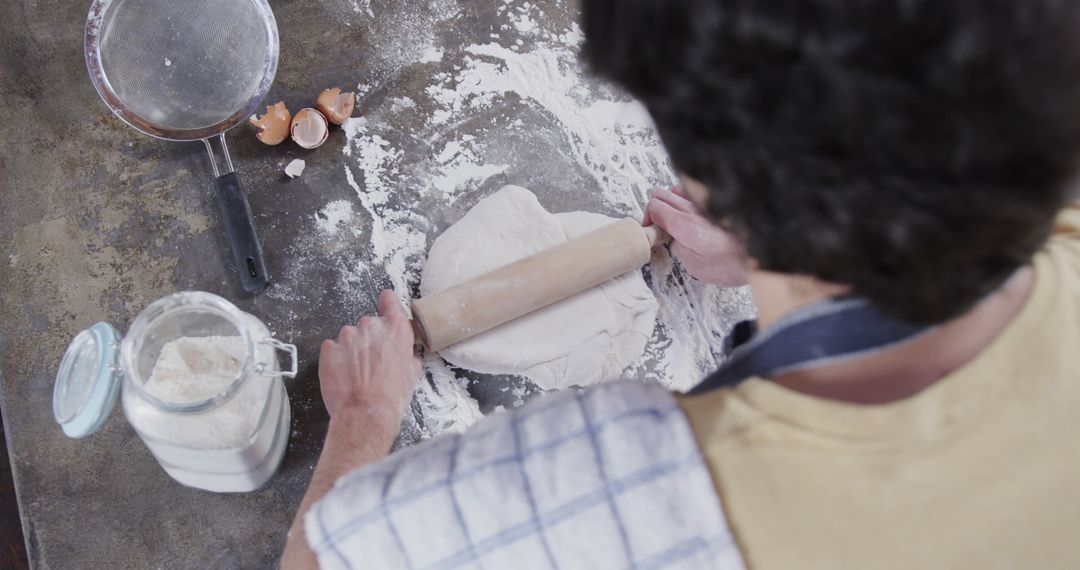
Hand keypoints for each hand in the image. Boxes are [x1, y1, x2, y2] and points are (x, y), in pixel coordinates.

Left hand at [318, 290, 421, 419]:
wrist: (366, 413)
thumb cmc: (390, 397)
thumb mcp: (411, 374)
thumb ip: (407, 355)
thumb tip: (405, 355)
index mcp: (395, 329)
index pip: (389, 299)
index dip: (387, 305)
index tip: (385, 308)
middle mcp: (371, 326)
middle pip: (369, 324)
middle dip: (369, 339)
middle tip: (372, 362)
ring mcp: (347, 336)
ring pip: (349, 337)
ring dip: (352, 350)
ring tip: (357, 374)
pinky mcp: (329, 348)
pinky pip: (333, 349)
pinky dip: (337, 359)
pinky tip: (344, 376)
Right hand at [644, 188, 747, 285]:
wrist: (760, 253)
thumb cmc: (733, 262)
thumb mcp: (694, 266)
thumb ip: (679, 249)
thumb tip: (675, 241)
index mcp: (683, 224)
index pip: (654, 207)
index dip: (648, 219)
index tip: (651, 230)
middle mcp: (693, 209)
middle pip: (661, 194)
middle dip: (655, 209)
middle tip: (658, 225)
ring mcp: (705, 203)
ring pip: (676, 190)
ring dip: (670, 202)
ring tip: (673, 217)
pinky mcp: (718, 203)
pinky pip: (694, 192)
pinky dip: (687, 198)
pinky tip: (690, 210)